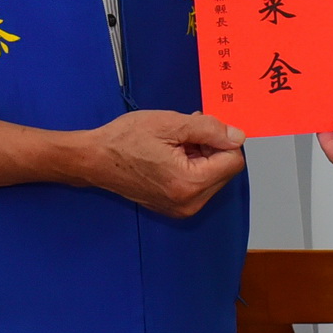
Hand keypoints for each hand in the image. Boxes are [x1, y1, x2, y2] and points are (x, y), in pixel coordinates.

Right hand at [77, 109, 247, 218]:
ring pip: (212, 176)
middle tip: (185, 133)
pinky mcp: (174, 208)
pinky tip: (171, 154)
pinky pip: (198, 185)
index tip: (200, 128)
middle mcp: (189, 203)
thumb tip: (237, 137)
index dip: (221, 139)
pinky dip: (192, 167)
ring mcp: (181, 209)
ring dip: (201, 156)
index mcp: (190, 184)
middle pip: (225, 170)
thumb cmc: (125, 140)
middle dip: (211, 148)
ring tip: (175, 142)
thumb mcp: (171, 124)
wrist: (95, 159)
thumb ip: (209, 129)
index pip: (233, 161)